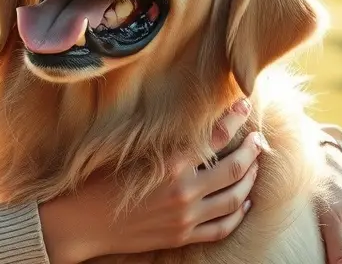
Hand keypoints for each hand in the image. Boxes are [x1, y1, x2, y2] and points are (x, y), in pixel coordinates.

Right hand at [39, 99, 263, 263]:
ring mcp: (185, 216)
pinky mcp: (182, 236)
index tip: (245, 106)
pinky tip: (243, 203)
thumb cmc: (99, 180)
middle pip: (234, 168)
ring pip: (234, 198)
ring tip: (255, 167)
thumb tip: (190, 122)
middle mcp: (183, 190)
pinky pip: (221, 227)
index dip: (235, 119)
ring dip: (249, 181)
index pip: (215, 137)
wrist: (81, 222)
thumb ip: (163, 141)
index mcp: (170, 164)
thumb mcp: (130, 151)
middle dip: (252, 151)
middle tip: (260, 140)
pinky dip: (237, 214)